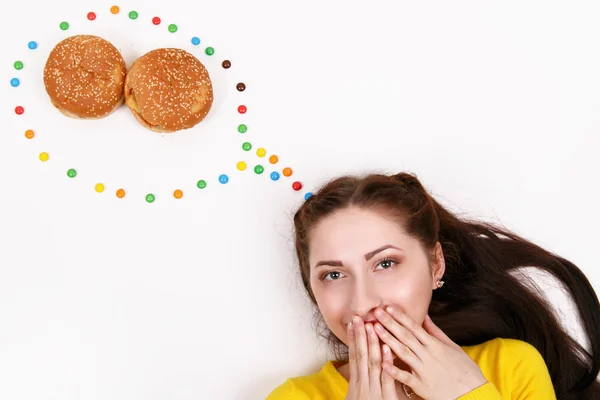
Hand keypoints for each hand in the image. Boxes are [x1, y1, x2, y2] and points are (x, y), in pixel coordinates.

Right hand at [345, 316, 397, 399]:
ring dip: (372, 344)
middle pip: (361, 356)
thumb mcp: (358, 397)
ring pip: (372, 364)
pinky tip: (388, 349)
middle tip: (359, 317)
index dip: (354, 339)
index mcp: (357, 385)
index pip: (355, 357)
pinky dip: (387, 363)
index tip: (354, 323)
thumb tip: (360, 367)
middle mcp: (363, 386)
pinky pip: (386, 379)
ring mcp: (373, 392)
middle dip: (360, 336)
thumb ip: (361, 382)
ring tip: (371, 325)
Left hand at [373, 307, 487, 399]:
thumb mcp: (452, 347)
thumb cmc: (464, 370)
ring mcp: (424, 370)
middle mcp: (428, 355)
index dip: (400, 317)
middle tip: (376, 312)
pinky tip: (383, 363)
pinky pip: (406, 377)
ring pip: (403, 353)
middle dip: (390, 323)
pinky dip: (395, 371)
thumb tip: (425, 316)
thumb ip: (436, 332)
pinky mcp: (422, 386)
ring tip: (375, 330)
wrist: (473, 394)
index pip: (414, 327)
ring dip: (388, 340)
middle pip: (406, 336)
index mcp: (435, 345)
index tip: (388, 306)